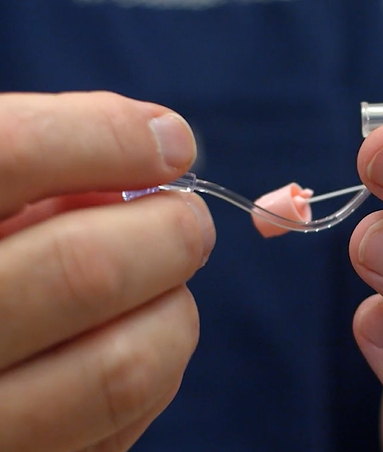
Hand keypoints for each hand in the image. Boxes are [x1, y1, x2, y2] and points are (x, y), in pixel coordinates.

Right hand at [0, 92, 214, 451]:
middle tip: (186, 220)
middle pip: (86, 270)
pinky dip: (153, 368)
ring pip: (127, 366)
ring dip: (173, 309)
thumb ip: (38, 163)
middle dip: (170, 230)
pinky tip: (127, 339)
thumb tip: (160, 146)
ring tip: (158, 286)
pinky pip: (126, 424)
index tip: (170, 141)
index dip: (108, 138)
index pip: (11, 155)